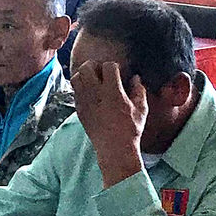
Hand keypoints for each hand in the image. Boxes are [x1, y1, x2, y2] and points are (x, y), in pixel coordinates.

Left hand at [71, 59, 150, 187]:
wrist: (114, 149)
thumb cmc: (131, 130)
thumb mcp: (141, 109)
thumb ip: (139, 90)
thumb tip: (135, 78)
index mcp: (113, 92)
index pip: (108, 66)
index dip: (114, 66)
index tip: (117, 73)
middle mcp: (96, 95)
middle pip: (86, 67)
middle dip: (95, 65)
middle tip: (102, 72)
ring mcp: (85, 102)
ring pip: (76, 77)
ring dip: (84, 75)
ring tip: (94, 81)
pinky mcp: (79, 110)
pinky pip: (75, 91)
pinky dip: (81, 88)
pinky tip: (91, 93)